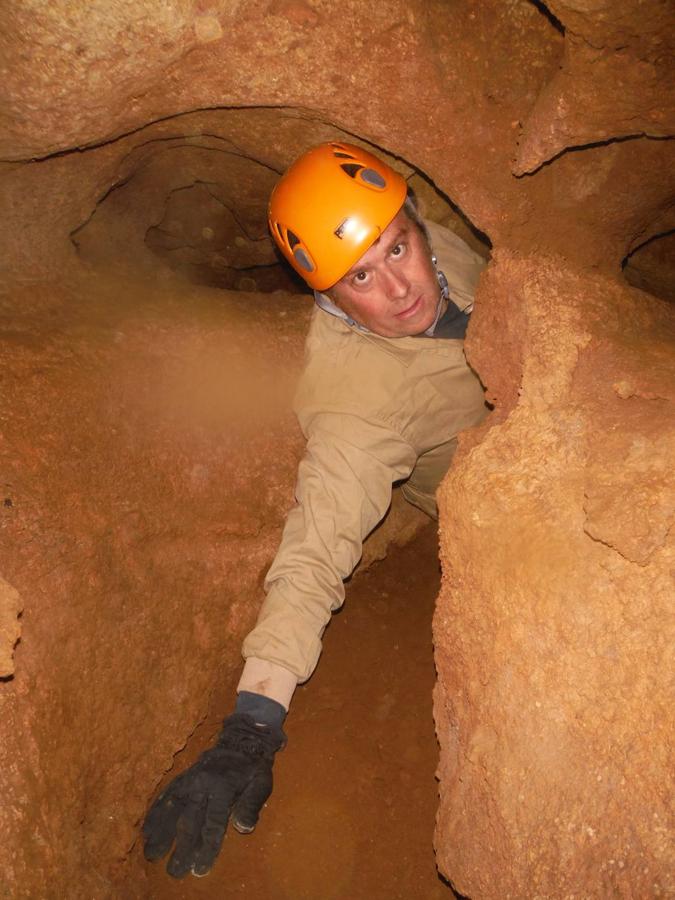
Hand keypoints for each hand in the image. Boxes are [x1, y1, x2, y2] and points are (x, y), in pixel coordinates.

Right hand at [142, 713, 285, 877]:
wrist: (240, 739)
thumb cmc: (253, 768)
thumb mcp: (262, 783)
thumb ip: (252, 805)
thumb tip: (243, 828)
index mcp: (223, 787)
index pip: (213, 823)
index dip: (207, 848)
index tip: (199, 869)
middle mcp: (202, 783)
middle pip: (190, 820)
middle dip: (182, 848)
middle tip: (175, 872)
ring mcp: (189, 779)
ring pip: (173, 808)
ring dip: (161, 833)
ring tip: (152, 854)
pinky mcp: (182, 777)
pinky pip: (166, 795)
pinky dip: (155, 813)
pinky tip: (146, 829)